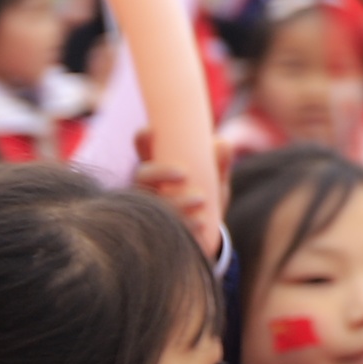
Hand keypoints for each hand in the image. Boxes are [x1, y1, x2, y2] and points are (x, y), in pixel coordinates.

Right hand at [132, 139, 224, 262]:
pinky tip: (200, 222)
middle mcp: (148, 187)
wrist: (207, 232)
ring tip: (200, 199)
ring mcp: (149, 210)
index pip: (143, 149)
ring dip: (175, 201)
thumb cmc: (206, 195)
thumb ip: (219, 162)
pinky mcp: (157, 232)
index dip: (143, 138)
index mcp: (159, 166)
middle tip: (184, 173)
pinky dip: (184, 224)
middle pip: (141, 176)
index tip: (152, 131)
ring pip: (151, 204)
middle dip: (159, 173)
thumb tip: (222, 143)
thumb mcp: (214, 178)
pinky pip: (162, 229)